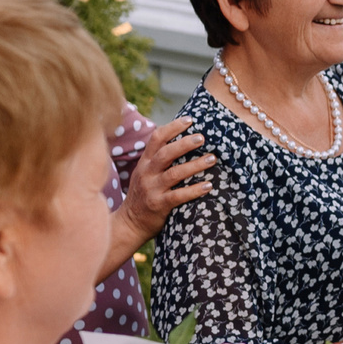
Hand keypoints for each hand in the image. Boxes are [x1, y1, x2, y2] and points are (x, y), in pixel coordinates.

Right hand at [114, 118, 214, 253]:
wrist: (130, 223)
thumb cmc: (144, 195)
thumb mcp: (145, 174)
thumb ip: (158, 160)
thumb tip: (184, 142)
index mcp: (145, 162)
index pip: (157, 138)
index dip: (173, 127)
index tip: (190, 120)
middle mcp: (147, 173)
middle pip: (166, 153)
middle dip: (184, 144)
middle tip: (202, 138)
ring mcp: (152, 189)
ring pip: (174, 173)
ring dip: (195, 165)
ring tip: (212, 159)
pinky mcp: (159, 205)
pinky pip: (178, 196)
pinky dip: (194, 190)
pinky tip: (208, 185)